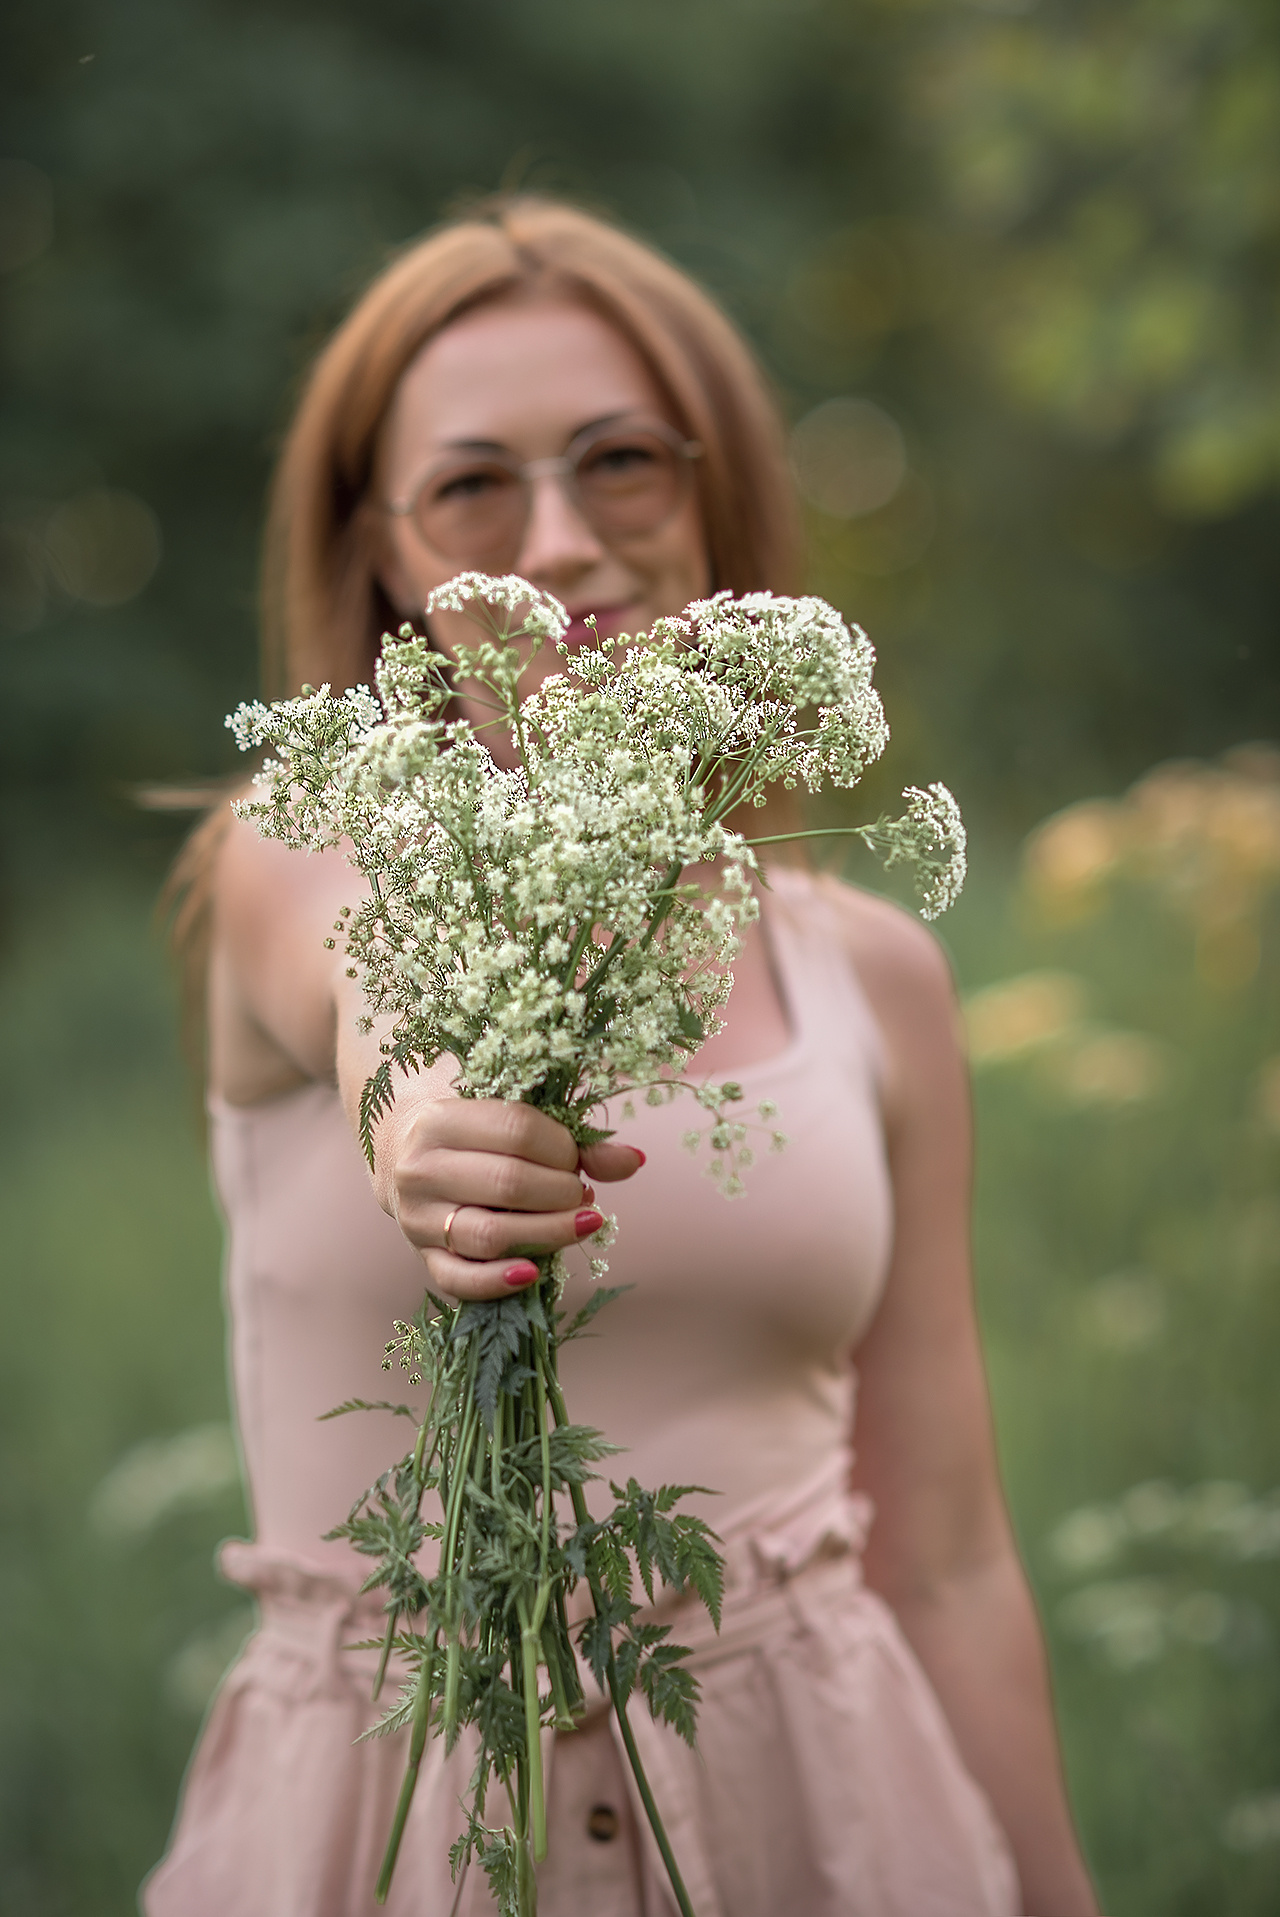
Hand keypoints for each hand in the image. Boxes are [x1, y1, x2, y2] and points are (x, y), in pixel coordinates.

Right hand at [382, 1097, 643, 1299]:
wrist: (404, 1157)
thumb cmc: (471, 1133)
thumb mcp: (508, 1119)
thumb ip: (573, 1140)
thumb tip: (634, 1161)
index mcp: (441, 1119)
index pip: (517, 1129)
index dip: (562, 1147)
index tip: (575, 1157)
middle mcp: (422, 1169)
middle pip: (508, 1183)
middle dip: (562, 1192)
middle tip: (582, 1193)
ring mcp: (419, 1218)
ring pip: (490, 1235)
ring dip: (550, 1234)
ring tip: (581, 1223)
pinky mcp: (423, 1257)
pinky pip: (461, 1280)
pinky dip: (500, 1281)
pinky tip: (534, 1272)